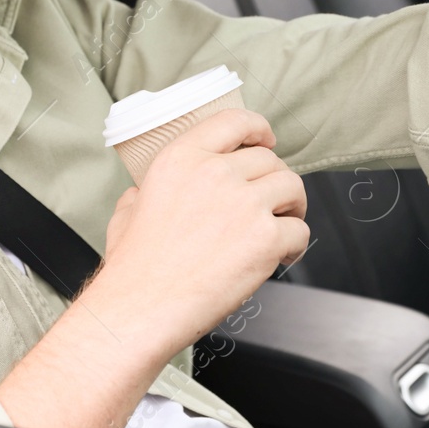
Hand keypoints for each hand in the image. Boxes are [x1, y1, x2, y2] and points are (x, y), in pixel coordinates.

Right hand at [96, 108, 307, 351]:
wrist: (142, 307)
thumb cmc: (134, 267)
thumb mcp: (128, 211)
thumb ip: (142, 193)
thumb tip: (143, 194)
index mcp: (181, 158)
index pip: (234, 121)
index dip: (258, 129)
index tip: (266, 140)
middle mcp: (215, 173)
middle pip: (269, 159)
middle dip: (274, 180)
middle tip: (271, 202)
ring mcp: (244, 204)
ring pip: (292, 187)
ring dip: (292, 206)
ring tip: (282, 226)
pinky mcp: (265, 238)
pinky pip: (300, 229)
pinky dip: (296, 244)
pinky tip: (281, 256)